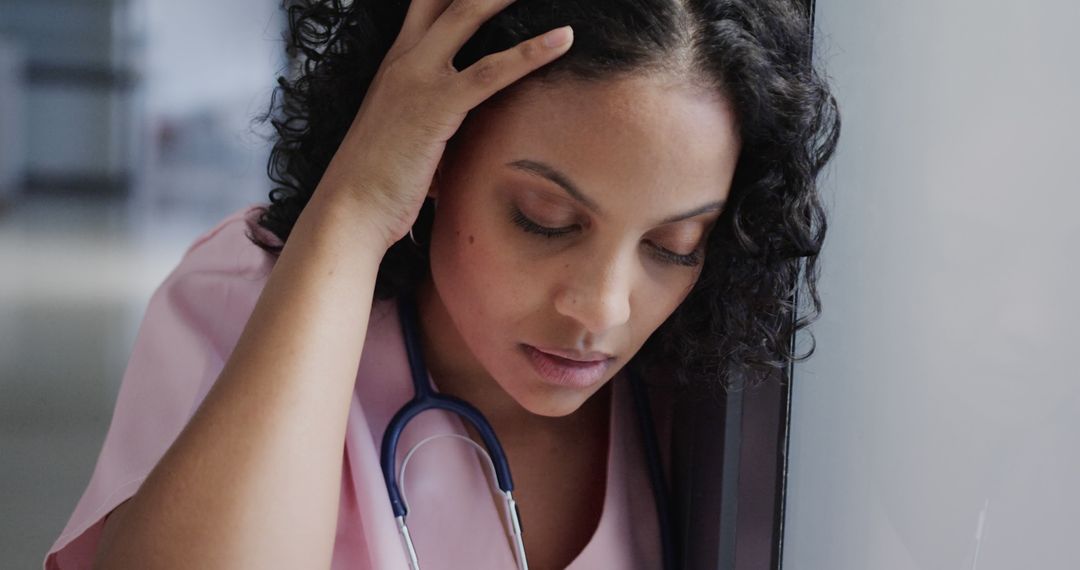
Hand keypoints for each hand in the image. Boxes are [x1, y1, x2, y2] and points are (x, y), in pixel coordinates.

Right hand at [313, 0, 573, 250]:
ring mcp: (417, 78)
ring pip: (467, 14)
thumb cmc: (379, 182)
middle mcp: (404, 59)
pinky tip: (563, 37)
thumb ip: (440, 118)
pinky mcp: (435, 106)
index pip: (427, 3)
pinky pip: (491, 71)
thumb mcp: (411, 136)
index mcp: (398, 62)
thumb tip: (469, 129)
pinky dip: (531, 52)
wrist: (350, 209)